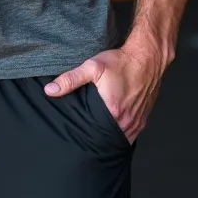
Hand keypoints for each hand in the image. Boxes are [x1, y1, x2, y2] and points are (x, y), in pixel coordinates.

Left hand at [43, 45, 167, 143]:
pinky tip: (112, 129)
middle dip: (97, 139)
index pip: (94, 133)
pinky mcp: (144, 118)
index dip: (84, 135)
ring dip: (110, 138)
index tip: (76, 133)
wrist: (147, 57)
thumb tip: (50, 91)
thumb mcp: (92, 67)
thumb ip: (70, 79)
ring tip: (97, 134)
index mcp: (112, 111)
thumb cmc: (121, 62)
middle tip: (84, 136)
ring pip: (121, 138)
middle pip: (108, 139)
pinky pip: (132, 134)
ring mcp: (137, 121)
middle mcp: (127, 121)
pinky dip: (122, 133)